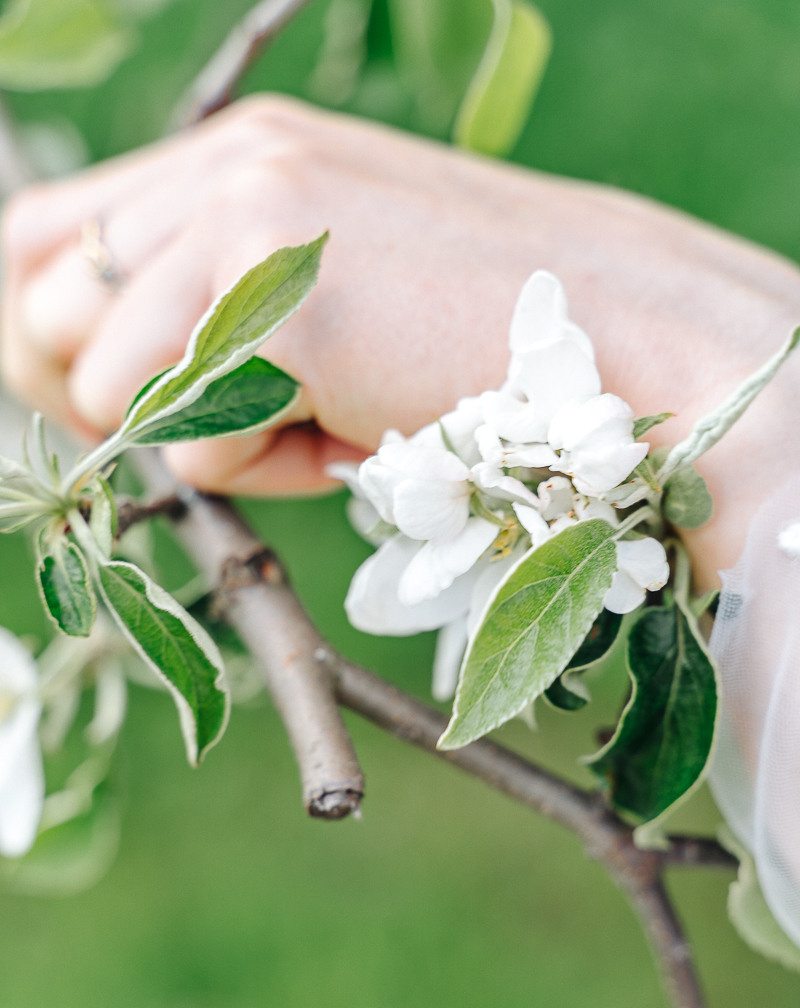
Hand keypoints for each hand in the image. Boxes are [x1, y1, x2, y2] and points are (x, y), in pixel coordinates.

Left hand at [3, 94, 799, 587]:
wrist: (616, 334)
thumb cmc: (475, 328)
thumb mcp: (326, 281)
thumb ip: (212, 296)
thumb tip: (96, 368)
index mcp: (236, 154)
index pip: (46, 237)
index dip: (50, 333)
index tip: (113, 398)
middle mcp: (227, 170)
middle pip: (50, 313)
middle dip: (118, 398)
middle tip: (235, 421)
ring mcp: (252, 232)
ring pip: (109, 386)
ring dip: (206, 437)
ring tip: (315, 421)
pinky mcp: (284, 316)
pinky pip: (193, 447)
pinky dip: (264, 473)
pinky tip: (351, 435)